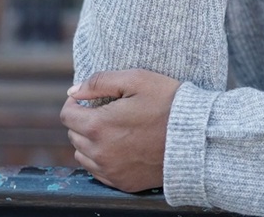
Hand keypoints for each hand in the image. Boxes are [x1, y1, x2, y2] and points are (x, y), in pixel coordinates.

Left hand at [60, 69, 181, 192]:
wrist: (196, 137)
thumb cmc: (168, 103)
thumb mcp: (136, 79)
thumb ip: (99, 81)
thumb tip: (73, 90)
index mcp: (98, 126)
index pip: (67, 115)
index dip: (74, 103)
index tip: (86, 100)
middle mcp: (99, 152)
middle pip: (74, 135)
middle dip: (84, 121)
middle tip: (105, 112)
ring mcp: (110, 170)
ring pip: (83, 155)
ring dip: (90, 142)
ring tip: (113, 130)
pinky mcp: (122, 182)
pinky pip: (98, 171)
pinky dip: (102, 159)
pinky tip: (121, 147)